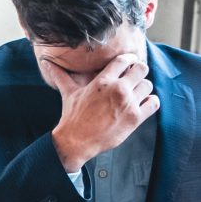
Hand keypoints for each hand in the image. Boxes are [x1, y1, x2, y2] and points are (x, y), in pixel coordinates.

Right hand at [49, 54, 156, 172]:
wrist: (76, 141)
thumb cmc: (73, 116)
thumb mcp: (69, 93)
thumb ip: (60, 76)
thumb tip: (46, 63)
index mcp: (103, 81)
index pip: (125, 60)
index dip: (129, 60)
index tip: (129, 64)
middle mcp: (118, 89)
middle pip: (142, 69)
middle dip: (138, 73)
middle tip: (133, 79)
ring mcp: (128, 103)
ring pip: (148, 85)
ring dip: (143, 88)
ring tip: (136, 94)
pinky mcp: (136, 118)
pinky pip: (154, 102)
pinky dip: (150, 102)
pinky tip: (142, 104)